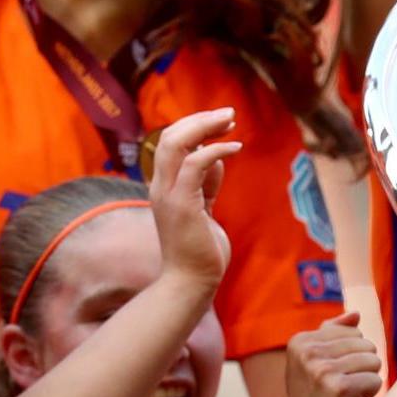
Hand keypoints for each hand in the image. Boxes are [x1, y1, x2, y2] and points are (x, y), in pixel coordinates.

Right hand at [149, 108, 240, 299]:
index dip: (194, 127)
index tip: (221, 123)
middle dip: (200, 119)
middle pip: (170, 135)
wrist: (191, 283)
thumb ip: (207, 185)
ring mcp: (167, 194)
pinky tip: (236, 148)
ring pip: (177, 142)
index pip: (171, 143)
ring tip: (231, 121)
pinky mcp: (182, 204)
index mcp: (163, 186)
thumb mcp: (205, 210)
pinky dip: (216, 150)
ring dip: (206, 126)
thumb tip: (217, 161)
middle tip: (228, 113)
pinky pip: (194, 163)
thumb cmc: (200, 252)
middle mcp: (160, 186)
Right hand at [283, 313, 382, 396]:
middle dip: (360, 369)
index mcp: (299, 341)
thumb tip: (354, 313)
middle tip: (340, 393)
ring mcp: (319, 368)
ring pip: (373, 360)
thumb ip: (333, 337)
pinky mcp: (337, 387)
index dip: (351, 358)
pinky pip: (376, 379)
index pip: (353, 332)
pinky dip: (368, 396)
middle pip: (365, 344)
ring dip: (365, 383)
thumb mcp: (319, 367)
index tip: (331, 380)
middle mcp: (305, 351)